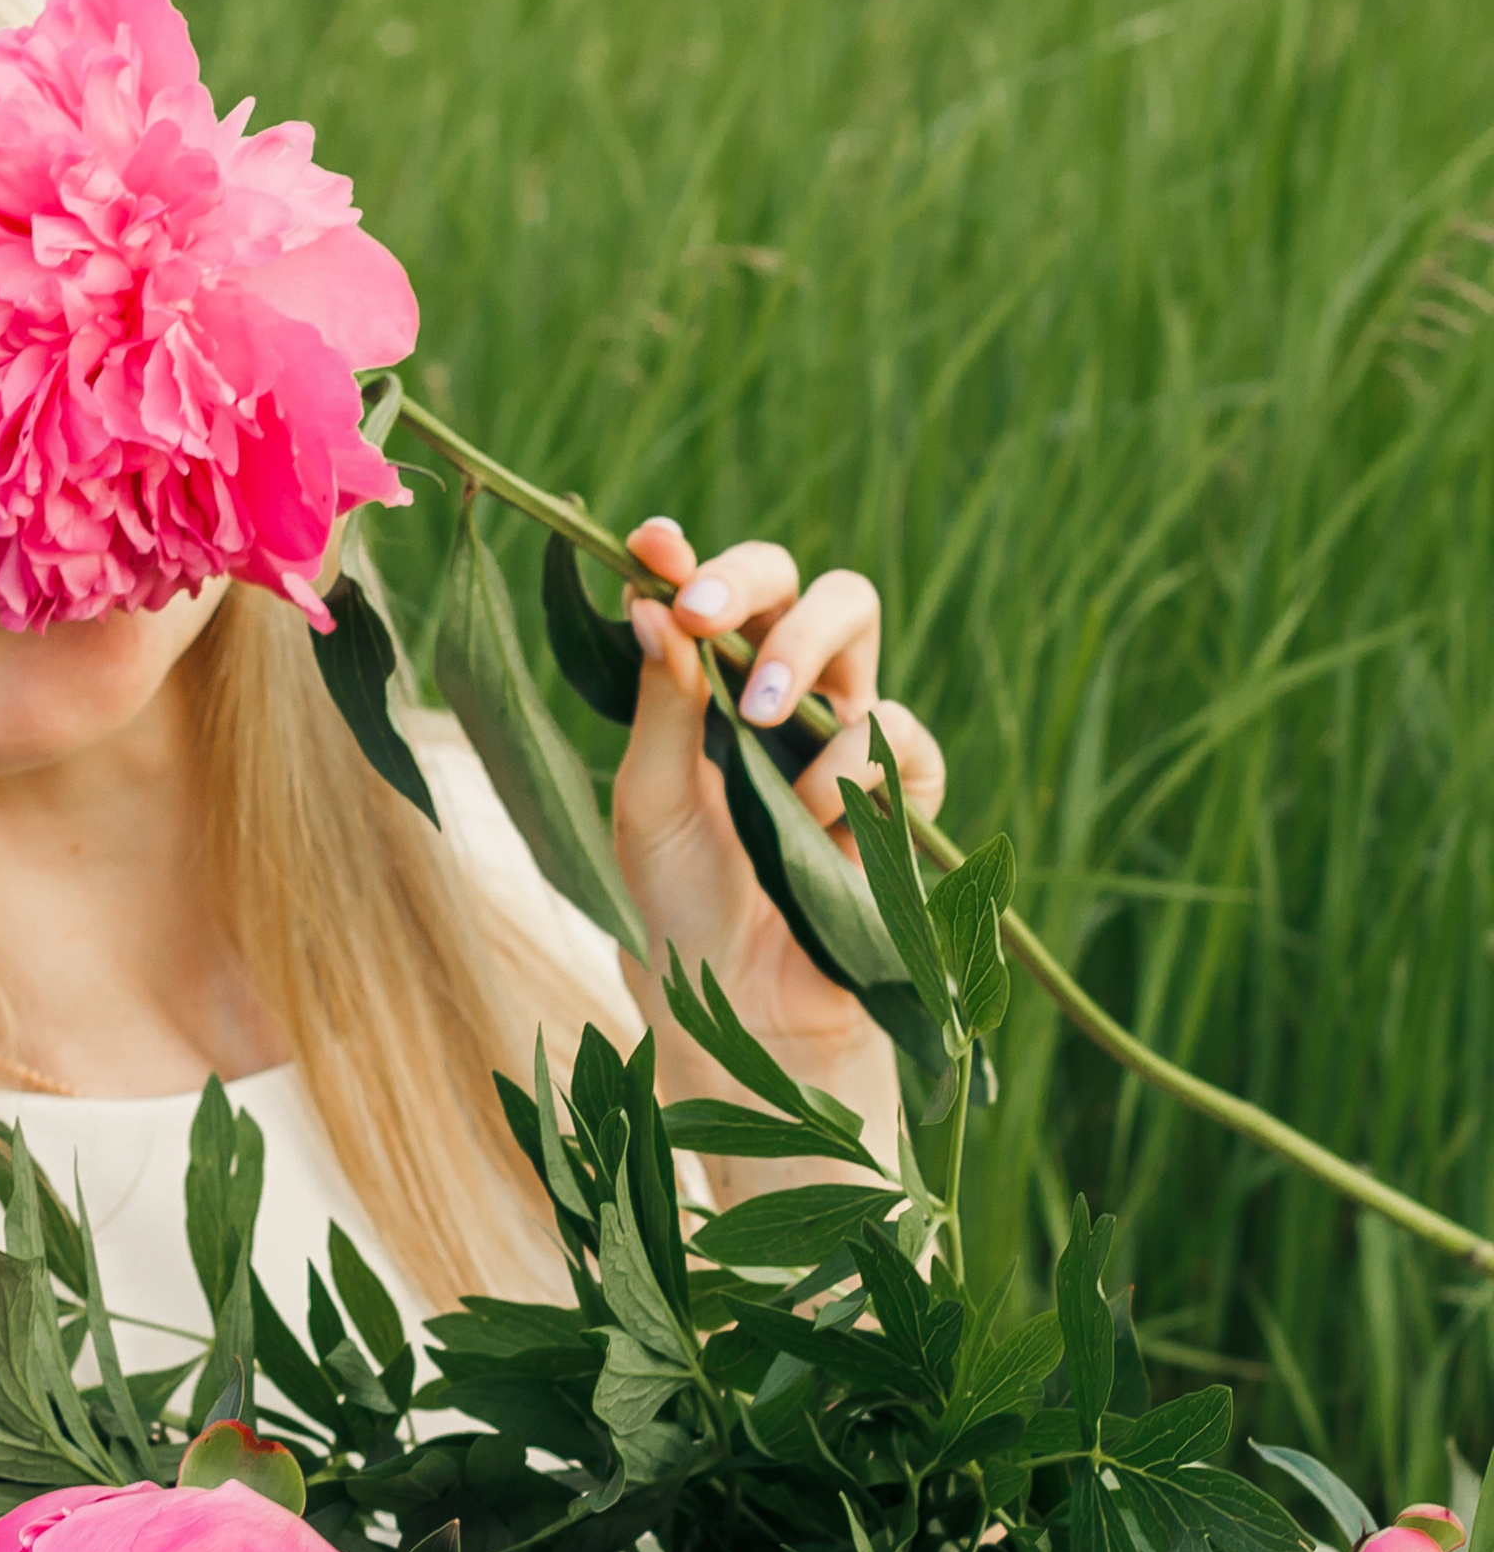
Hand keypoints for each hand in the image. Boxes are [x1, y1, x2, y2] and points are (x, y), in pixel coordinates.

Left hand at [610, 518, 945, 1190]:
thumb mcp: (647, 806)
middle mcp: (780, 693)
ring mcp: (846, 730)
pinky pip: (897, 727)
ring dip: (802, 651)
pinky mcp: (903, 784)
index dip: (685, 556)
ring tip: (759, 717)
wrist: (747, 1007)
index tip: (653, 545)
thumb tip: (651, 599)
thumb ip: (656, 706)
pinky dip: (851, 765)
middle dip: (751, 580)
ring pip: (855, 613)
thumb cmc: (685, 906)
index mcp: (708, 690)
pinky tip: (817, 819)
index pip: (707, 597)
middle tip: (705, 613)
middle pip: (795, 579)